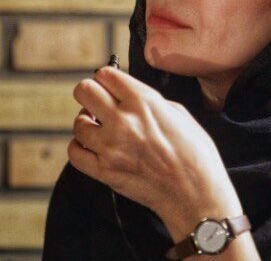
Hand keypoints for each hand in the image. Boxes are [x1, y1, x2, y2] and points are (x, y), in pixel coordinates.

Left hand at [68, 65, 233, 218]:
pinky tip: (92, 146)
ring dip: (87, 123)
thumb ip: (150, 101)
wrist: (195, 194)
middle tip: (97, 102)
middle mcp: (123, 120)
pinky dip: (80, 147)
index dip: (106, 79)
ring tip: (99, 128)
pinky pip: (75, 152)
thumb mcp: (179, 113)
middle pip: (84, 91)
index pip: (105, 74)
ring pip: (78, 123)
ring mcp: (110, 147)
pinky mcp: (104, 171)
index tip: (109, 86)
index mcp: (143, 101)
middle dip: (90, 94)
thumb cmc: (195, 155)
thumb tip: (131, 98)